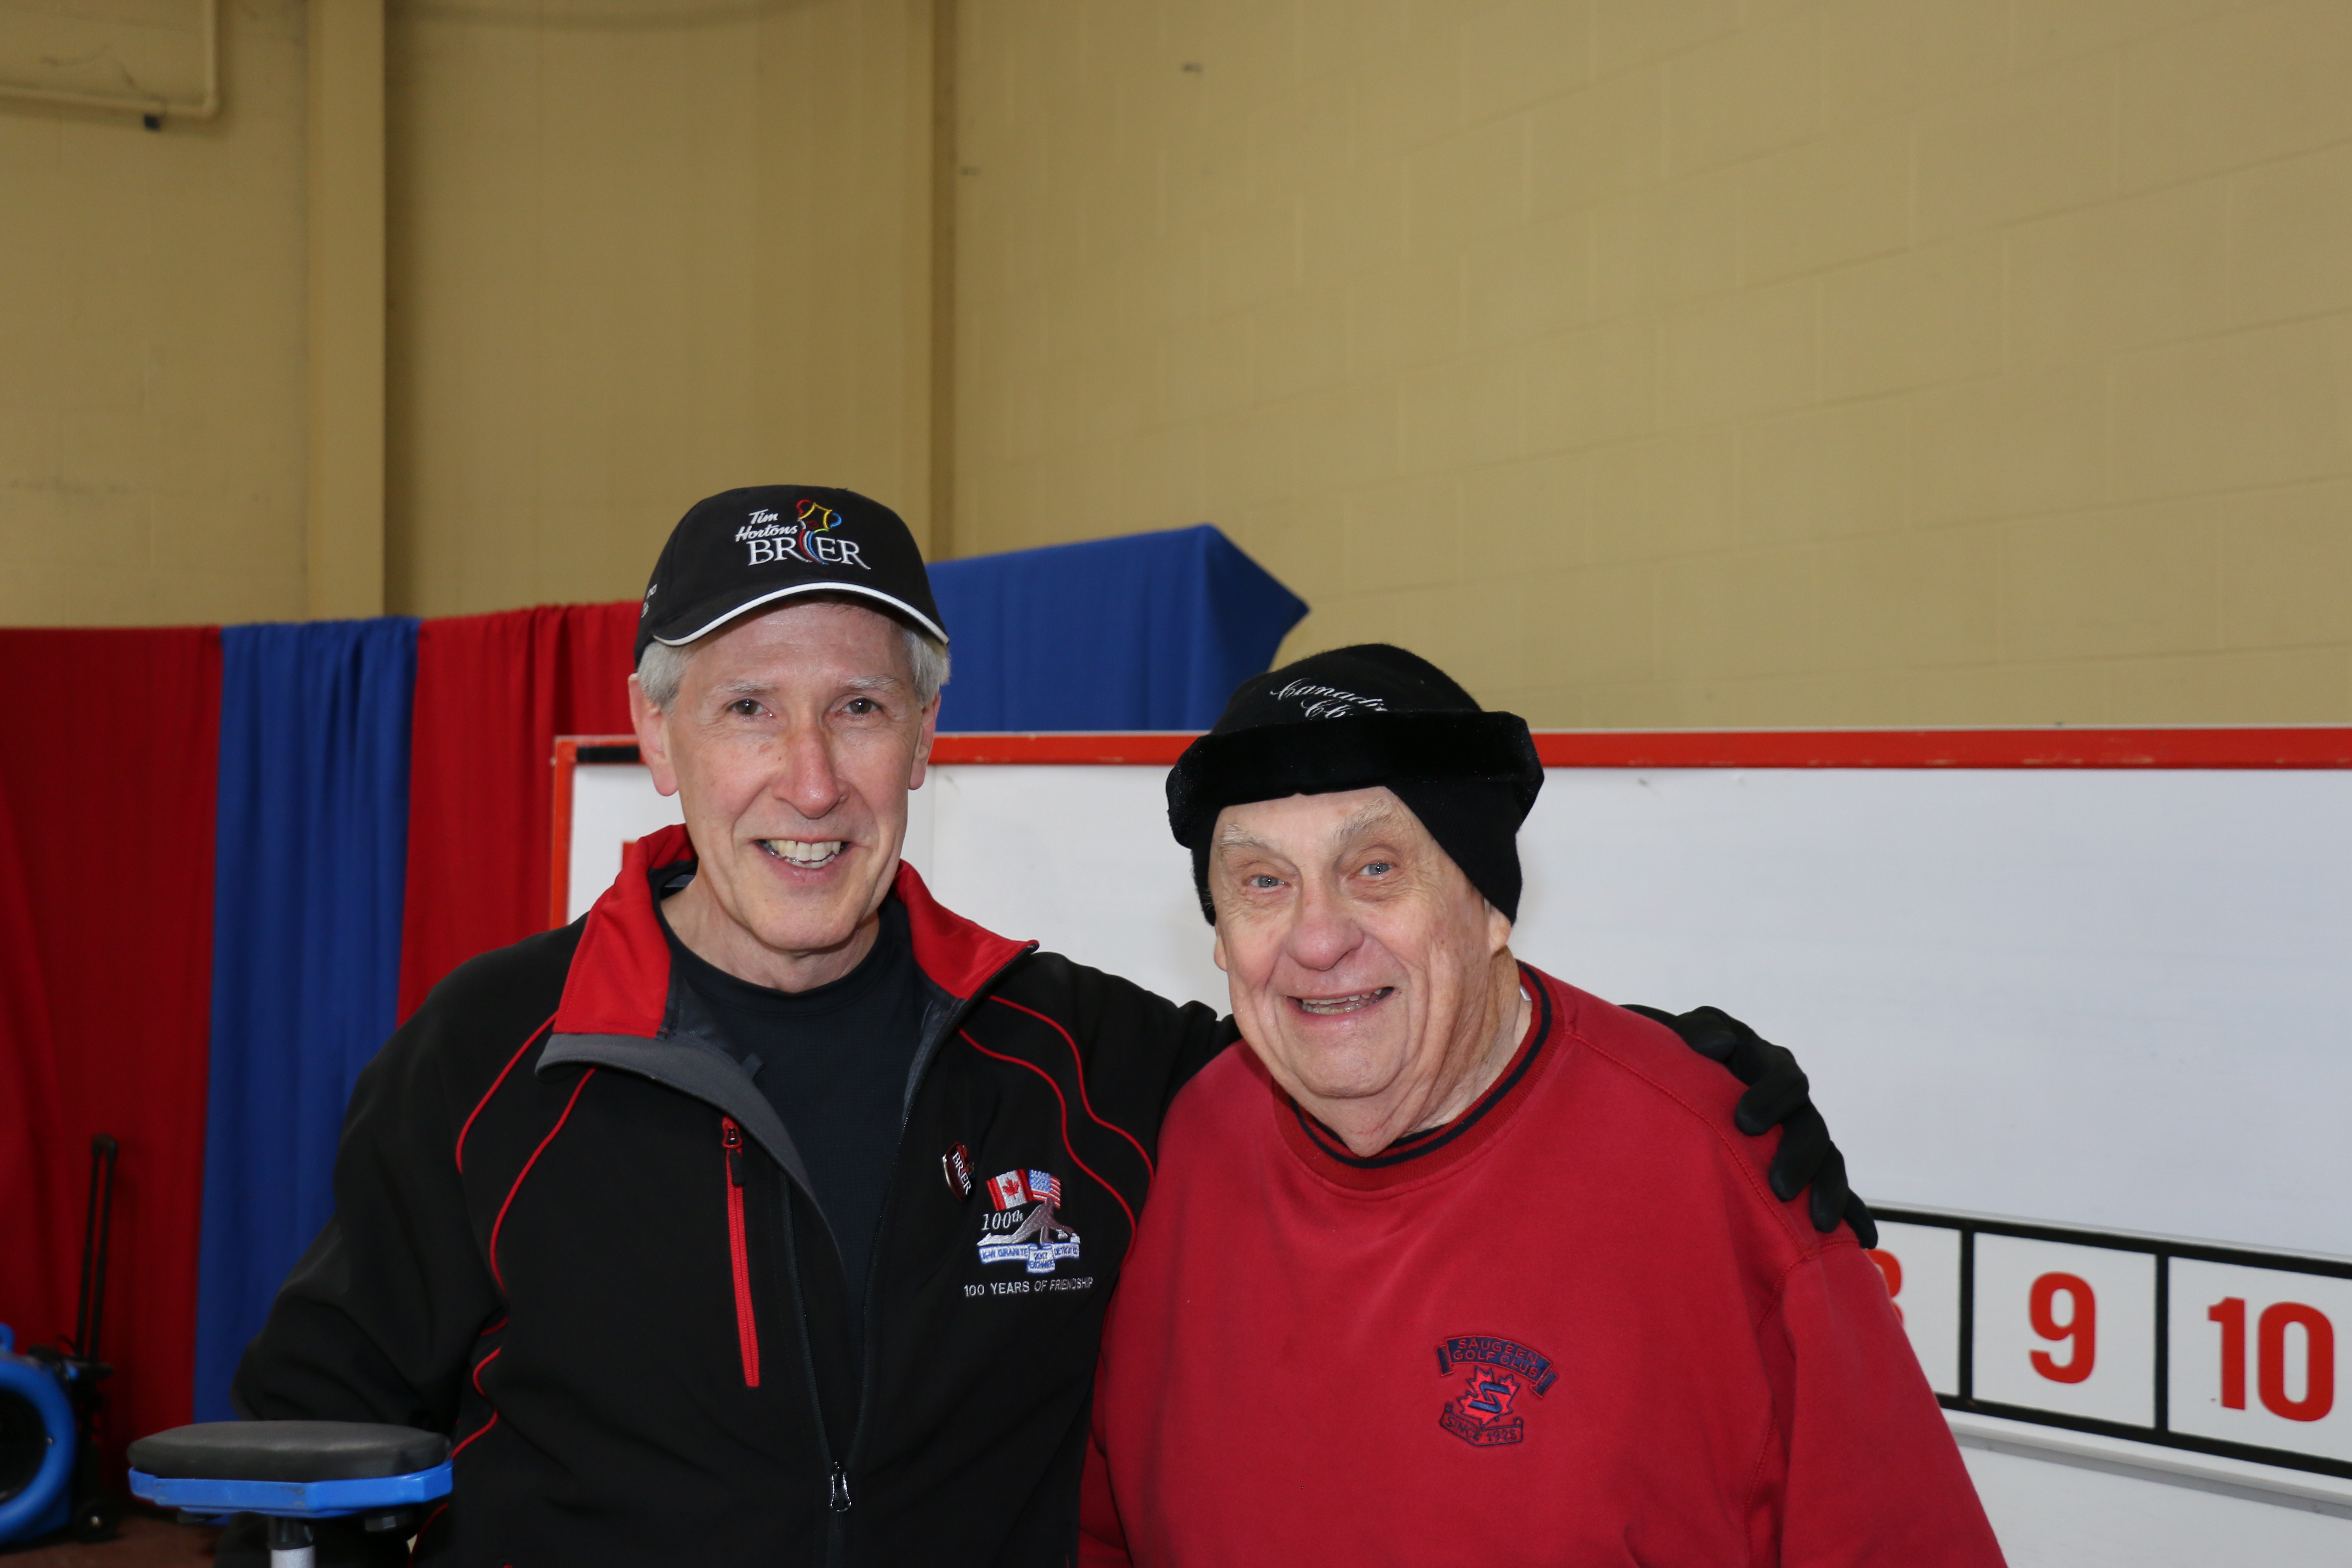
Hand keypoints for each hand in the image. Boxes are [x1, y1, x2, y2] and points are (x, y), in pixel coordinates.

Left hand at [1620, 1004, 1876, 1248]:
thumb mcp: (1690, 1032)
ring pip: (1828, 1164)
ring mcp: (1801, 1139)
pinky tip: (1864, 1238)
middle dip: (1799, 1159)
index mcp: (1773, 1068)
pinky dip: (1851, 1213)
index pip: (1787, 1081)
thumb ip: (1705, 1031)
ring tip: (1817, 1224)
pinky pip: (1836, 1192)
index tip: (1744, 1123)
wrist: (1679, 1078)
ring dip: (1828, 1192)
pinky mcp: (1802, 1170)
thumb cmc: (1688, 1053)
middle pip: (1812, 1130)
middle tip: (1778, 1188)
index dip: (1771, 1099)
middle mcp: (1795, 1104)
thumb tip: (1723, 1046)